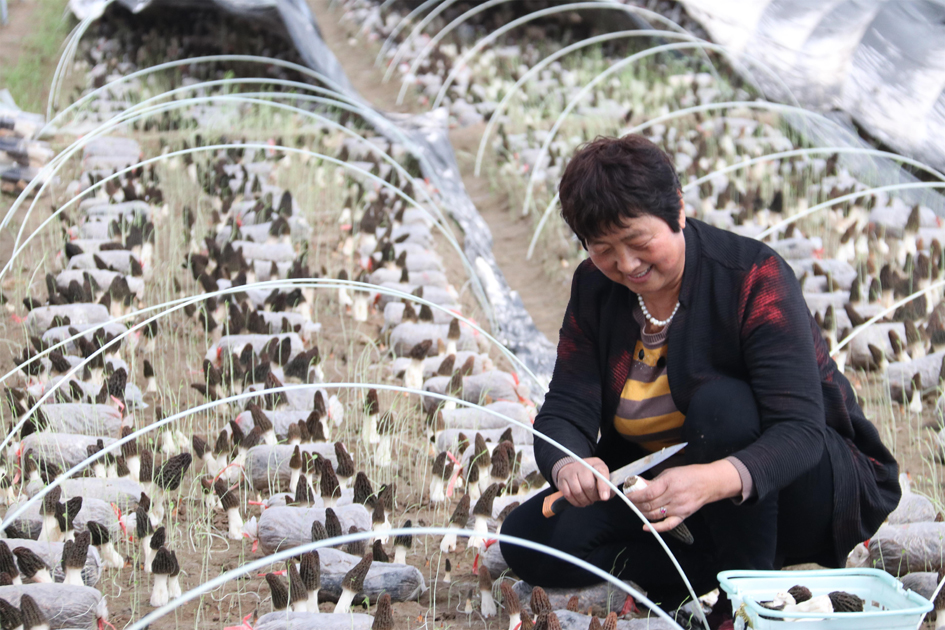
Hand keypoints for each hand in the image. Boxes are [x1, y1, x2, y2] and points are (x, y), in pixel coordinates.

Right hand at [557, 457, 611, 506]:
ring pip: (577, 491)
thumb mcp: (602, 476)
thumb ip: (608, 486)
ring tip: (588, 501)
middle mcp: (582, 465)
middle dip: (593, 497)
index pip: (601, 472)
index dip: (603, 486)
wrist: (573, 467)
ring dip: (584, 501)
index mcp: (596, 463)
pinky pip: (568, 495)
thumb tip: (607, 495)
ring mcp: (570, 471)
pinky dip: (576, 502)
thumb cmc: (592, 474)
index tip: (604, 498)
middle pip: (588, 485)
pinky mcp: (562, 479)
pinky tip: (580, 501)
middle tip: (594, 499)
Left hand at [624, 460, 741, 533]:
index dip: (635, 496)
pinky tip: (646, 527)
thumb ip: (653, 482)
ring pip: (655, 515)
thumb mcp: (669, 473)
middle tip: (629, 502)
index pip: (648, 493)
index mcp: (669, 483)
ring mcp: (678, 508)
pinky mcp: (683, 516)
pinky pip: (668, 525)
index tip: (627, 495)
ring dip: (642, 513)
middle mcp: (674, 496)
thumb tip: (638, 484)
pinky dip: (656, 528)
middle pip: (649, 505)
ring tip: (636, 509)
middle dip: (636, 505)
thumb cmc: (689, 475)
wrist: (709, 483)